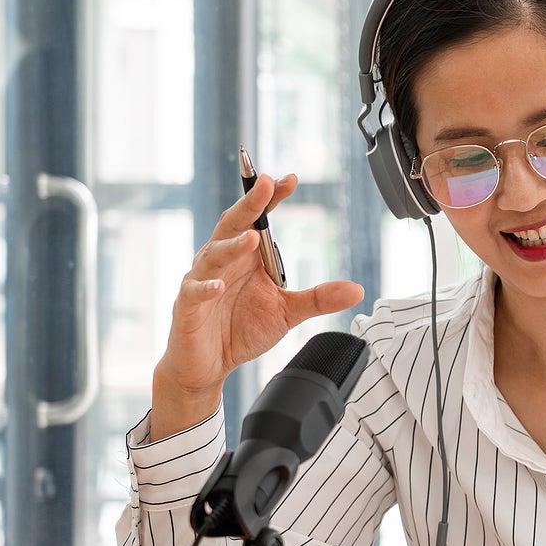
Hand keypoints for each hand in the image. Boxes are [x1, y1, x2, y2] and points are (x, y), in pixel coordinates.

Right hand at [151, 174, 363, 438]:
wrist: (208, 365)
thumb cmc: (240, 330)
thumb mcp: (286, 312)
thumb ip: (318, 298)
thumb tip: (357, 290)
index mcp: (245, 257)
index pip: (258, 220)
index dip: (271, 199)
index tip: (290, 180)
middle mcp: (222, 262)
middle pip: (233, 225)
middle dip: (250, 204)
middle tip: (265, 184)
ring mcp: (201, 281)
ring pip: (213, 254)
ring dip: (232, 245)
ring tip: (251, 238)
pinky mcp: (187, 306)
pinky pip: (194, 292)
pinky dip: (205, 287)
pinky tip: (217, 287)